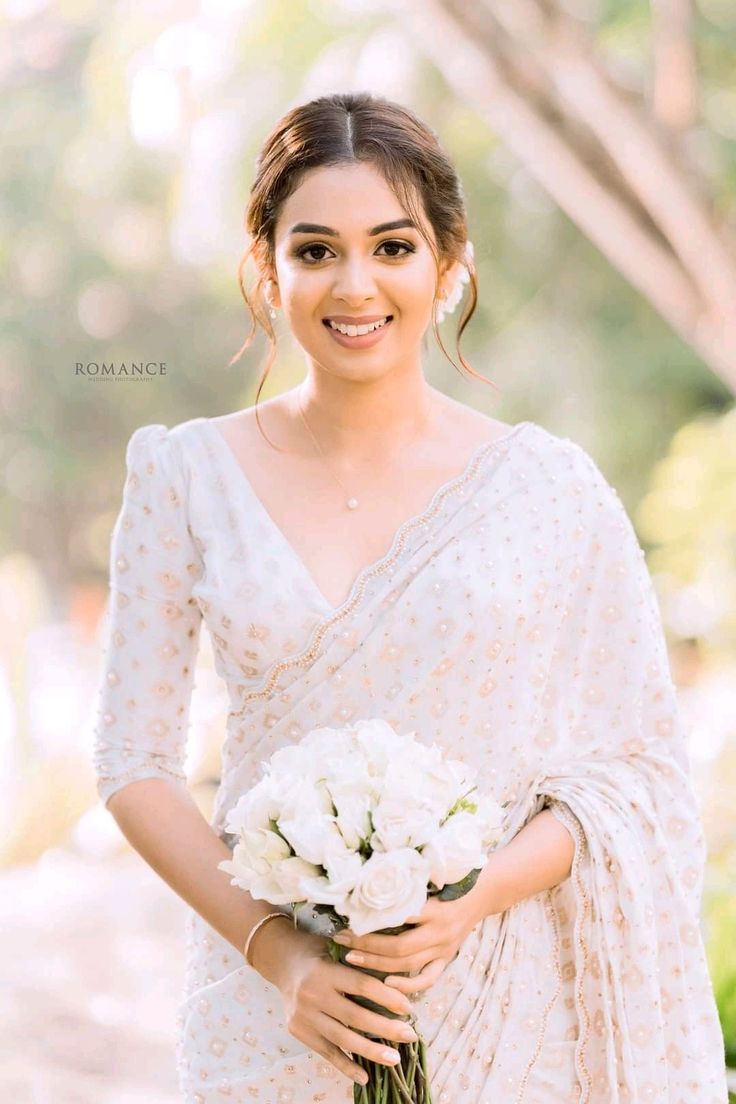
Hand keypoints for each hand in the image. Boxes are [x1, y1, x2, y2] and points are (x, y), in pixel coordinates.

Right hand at [253, 923, 418, 1088]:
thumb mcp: (337, 948)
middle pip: (354, 1016)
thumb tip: (399, 984)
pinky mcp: (299, 1031)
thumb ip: (361, 964)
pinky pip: (326, 1052)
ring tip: (394, 1059)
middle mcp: (311, 994)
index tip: (408, 1007)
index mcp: (325, 970)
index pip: (361, 985)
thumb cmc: (317, 951)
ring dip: (370, 1051)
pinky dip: (346, 1066)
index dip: (387, 997)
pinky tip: (364, 1076)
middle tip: (409, 1036)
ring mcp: (303, 1016)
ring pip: (342, 1038)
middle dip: (385, 1028)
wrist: (281, 960)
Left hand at [333, 886, 486, 997]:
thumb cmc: (453, 879)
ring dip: (377, 964)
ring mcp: (444, 948)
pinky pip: (428, 979)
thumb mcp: (432, 876)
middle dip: (367, 945)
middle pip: (399, 947)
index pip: (398, 918)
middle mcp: (439, 931)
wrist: (484, 892)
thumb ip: (407, 883)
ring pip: (407, 964)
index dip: (371, 920)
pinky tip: (386, 983)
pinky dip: (407, 985)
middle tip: (342, 940)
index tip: (348, 917)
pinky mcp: (447, 958)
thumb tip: (369, 880)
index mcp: (435, 908)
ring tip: (351, 958)